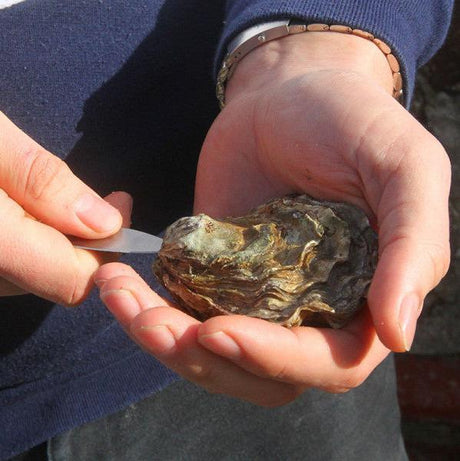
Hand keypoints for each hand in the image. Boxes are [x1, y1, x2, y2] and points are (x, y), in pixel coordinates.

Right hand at [0, 112, 130, 303]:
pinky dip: (31, 239)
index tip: (120, 204)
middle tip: (106, 199)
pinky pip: (10, 262)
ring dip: (60, 240)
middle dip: (89, 242)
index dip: (108, 247)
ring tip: (63, 198)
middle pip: (54, 279)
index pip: (72, 280)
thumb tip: (106, 224)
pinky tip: (28, 207)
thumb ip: (43, 183)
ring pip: (31, 272)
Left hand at [96, 32, 449, 405]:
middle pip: (260, 372)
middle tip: (153, 326)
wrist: (289, 91)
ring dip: (166, 340)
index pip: (329, 362)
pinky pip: (184, 310)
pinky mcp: (215, 272)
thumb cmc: (352, 120)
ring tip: (121, 299)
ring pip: (213, 352)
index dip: (277, 360)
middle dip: (205, 361)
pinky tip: (120, 282)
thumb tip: (398, 333)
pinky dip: (150, 307)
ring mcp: (258, 294)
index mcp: (363, 297)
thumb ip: (413, 246)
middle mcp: (311, 308)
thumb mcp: (404, 168)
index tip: (220, 332)